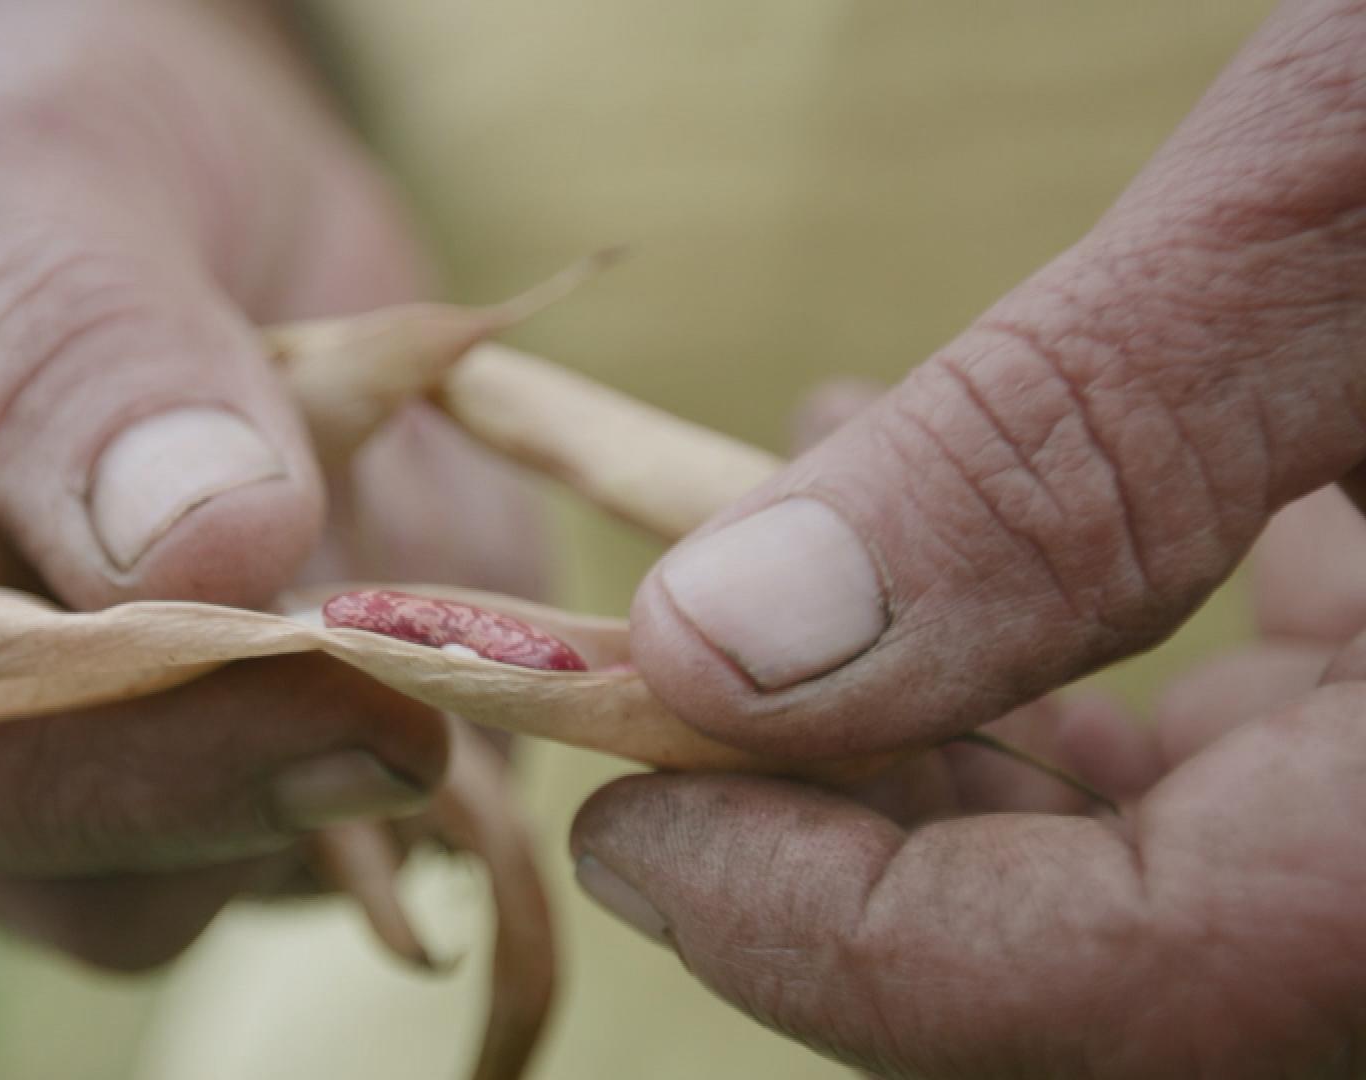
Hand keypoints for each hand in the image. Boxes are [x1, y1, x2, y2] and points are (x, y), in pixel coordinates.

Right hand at [0, 1, 541, 970]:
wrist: (179, 154)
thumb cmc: (47, 130)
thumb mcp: (32, 177)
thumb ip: (76, 348)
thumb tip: (189, 550)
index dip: (73, 748)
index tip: (283, 660)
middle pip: (53, 860)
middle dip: (245, 775)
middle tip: (412, 671)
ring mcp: (91, 751)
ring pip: (221, 874)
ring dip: (354, 751)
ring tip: (402, 544)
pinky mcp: (250, 751)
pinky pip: (361, 818)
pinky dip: (429, 722)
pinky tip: (433, 577)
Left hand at [576, 3, 1365, 1074]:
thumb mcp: (1357, 219)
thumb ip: (1055, 454)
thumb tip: (726, 641)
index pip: (1107, 995)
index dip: (817, 933)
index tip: (621, 813)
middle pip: (1108, 968)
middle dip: (849, 825)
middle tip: (663, 670)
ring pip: (1160, 884)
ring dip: (926, 741)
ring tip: (769, 560)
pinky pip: (1241, 775)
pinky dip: (1061, 675)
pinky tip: (950, 525)